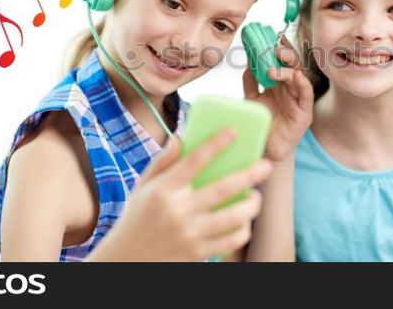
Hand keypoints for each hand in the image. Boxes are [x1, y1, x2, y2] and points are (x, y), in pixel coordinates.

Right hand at [95, 129, 272, 261]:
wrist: (126, 260)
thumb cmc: (136, 217)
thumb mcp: (142, 187)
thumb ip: (163, 161)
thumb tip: (182, 136)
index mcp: (164, 190)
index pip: (195, 160)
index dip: (216, 144)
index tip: (233, 132)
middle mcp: (178, 211)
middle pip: (223, 188)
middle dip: (250, 174)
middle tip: (266, 166)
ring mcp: (190, 234)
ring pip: (233, 217)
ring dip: (251, 205)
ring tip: (256, 197)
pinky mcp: (198, 253)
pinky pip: (230, 241)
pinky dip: (242, 230)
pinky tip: (244, 222)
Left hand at [243, 35, 313, 161]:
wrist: (266, 148)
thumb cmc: (263, 123)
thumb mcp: (252, 98)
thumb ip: (250, 80)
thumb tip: (247, 60)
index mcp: (279, 83)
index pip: (281, 60)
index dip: (278, 47)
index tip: (270, 35)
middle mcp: (290, 88)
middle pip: (292, 64)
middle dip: (285, 53)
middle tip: (274, 46)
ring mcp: (298, 99)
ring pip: (299, 76)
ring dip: (288, 68)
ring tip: (274, 66)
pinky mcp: (304, 113)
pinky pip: (306, 94)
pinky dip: (302, 83)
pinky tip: (295, 76)